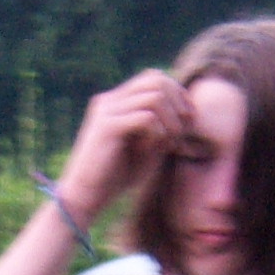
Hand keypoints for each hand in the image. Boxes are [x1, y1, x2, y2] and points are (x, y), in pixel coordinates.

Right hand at [51, 71, 192, 229]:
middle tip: (184, 127)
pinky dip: (158, 132)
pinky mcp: (108, 127)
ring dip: (171, 119)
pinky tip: (151, 149)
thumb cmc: (115, 177)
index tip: (189, 116)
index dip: (177, 92)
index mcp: (116, 102)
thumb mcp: (146, 149)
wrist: (84, 196)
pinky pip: (146, 118)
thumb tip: (188, 112)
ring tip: (170, 141)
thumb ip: (163, 129)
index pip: (153, 78)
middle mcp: (110, 100)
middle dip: (178, 101)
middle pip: (156, 79)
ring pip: (154, 97)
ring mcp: (107, 111)